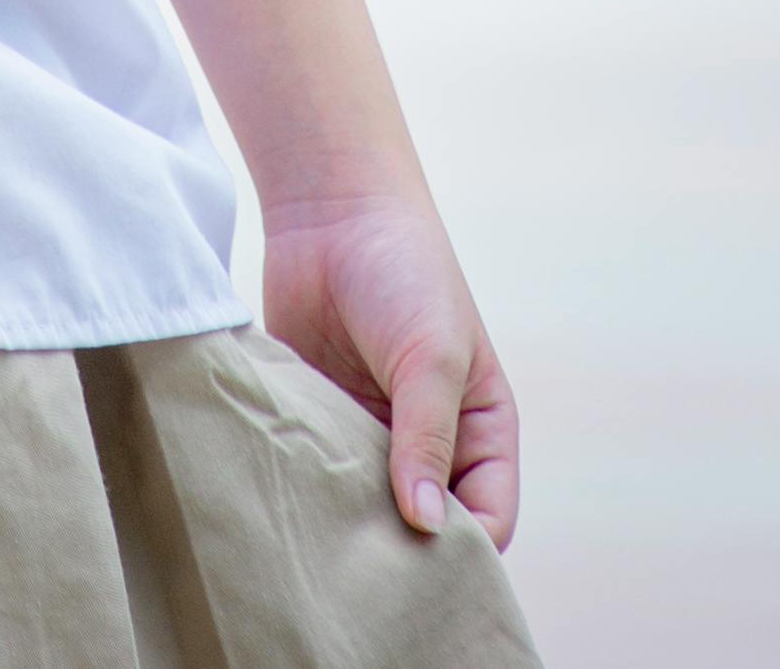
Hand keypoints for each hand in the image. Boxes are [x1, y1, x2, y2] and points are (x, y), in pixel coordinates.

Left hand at [260, 190, 519, 548]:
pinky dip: (311, 492)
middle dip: (403, 552)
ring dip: (351, 525)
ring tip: (325, 540)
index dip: (464, 552)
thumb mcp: (431, 355)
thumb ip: (428, 437)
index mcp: (480, 434)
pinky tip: (292, 500)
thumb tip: (426, 524)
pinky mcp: (322, 421)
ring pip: (370, 510)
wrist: (330, 209)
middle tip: (365, 571)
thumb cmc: (403, 271)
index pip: (487, 522)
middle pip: (425, 527)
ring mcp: (373, 436)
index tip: (422, 567)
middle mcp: (430, 445)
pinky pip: (322, 476)